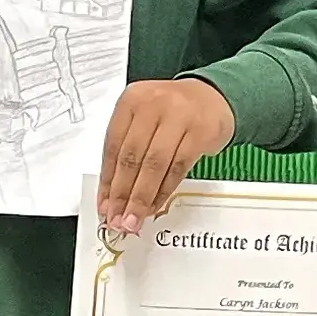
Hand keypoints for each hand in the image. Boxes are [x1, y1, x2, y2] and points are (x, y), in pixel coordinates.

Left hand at [98, 79, 234, 233]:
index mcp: (131, 100)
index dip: (107, 180)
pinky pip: (178, 168)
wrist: (213, 96)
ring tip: (133, 219)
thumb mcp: (143, 118)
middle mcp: (152, 105)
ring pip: (154, 165)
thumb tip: (112, 195)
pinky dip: (164, 191)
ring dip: (141, 197)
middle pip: (131, 157)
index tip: (104, 206)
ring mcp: (178, 117)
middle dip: (122, 194)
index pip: (112, 146)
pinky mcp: (200, 132)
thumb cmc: (172, 111)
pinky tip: (155, 205)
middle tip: (117, 219)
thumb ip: (126, 150)